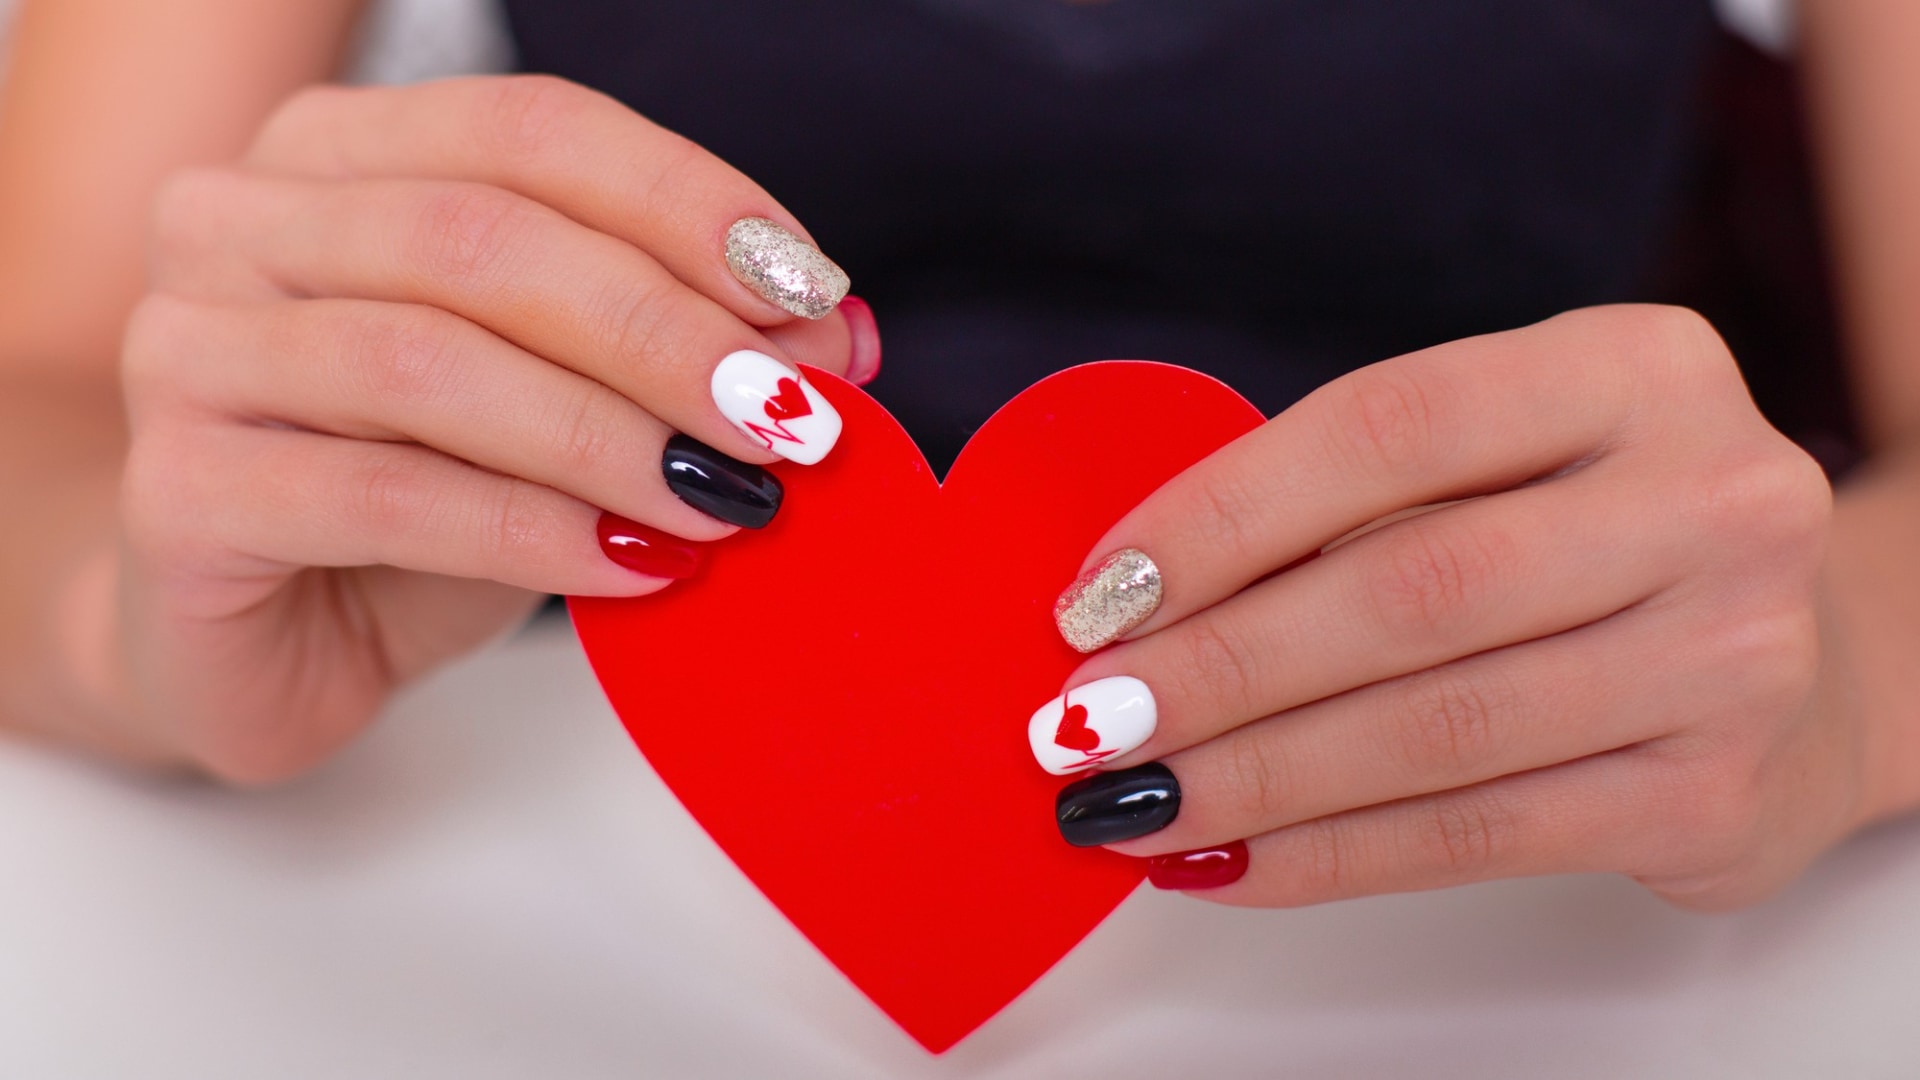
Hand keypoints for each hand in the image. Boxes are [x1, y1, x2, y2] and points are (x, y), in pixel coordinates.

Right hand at [112, 76, 867, 780]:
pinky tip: (629, 566)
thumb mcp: (568, 405)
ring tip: (727, 499)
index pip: (531, 128)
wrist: (266, 641)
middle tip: (784, 416)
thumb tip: (834, 333)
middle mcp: (238, 221)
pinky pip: (378, 494)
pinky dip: (526, 530)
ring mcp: (185, 350)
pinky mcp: (176, 493)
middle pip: (482, 237)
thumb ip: (683, 350)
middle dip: (664, 329)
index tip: (809, 291)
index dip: (685, 200)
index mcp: (338, 153)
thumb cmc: (421, 497)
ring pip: (426, 360)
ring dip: (607, 433)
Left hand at [1034, 305, 1853, 910]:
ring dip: (1252, 775)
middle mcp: (1712, 497)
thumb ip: (1357, 500)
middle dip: (1217, 666)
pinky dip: (1330, 853)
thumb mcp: (1517, 457)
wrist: (1812, 653)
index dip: (1219, 515)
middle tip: (1086, 721)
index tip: (1098, 595)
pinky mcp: (1716, 794)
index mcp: (1635, 366)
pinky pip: (1477, 836)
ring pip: (1435, 729)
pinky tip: (1231, 858)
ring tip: (1131, 800)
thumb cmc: (1600, 537)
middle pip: (1407, 589)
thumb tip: (1132, 601)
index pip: (1387, 426)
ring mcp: (1732, 653)